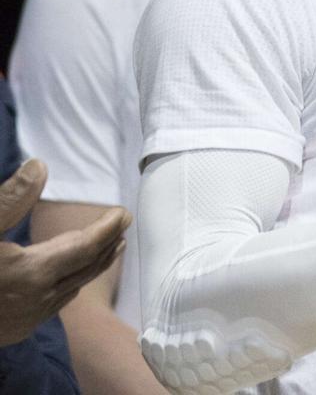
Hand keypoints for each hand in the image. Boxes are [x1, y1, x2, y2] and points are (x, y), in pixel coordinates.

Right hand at [0, 159, 129, 345]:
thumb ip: (10, 200)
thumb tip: (40, 166)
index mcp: (34, 271)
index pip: (86, 246)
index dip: (107, 228)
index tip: (123, 213)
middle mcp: (39, 299)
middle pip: (86, 267)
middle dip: (107, 243)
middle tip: (121, 224)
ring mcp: (28, 319)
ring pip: (73, 288)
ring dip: (91, 265)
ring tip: (107, 247)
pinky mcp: (16, 331)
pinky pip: (55, 304)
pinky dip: (70, 285)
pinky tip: (67, 279)